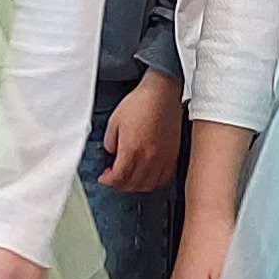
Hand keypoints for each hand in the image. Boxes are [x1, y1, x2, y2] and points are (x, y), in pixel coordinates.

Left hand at [97, 66, 183, 196]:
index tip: (104, 178)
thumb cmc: (141, 102)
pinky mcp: (173, 155)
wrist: (162, 93)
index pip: (119, 178)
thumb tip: (112, 154)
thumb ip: (109, 142)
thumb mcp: (114, 121)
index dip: (108, 181)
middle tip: (114, 177)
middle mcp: (149, 157)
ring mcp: (163, 158)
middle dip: (120, 184)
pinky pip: (164, 178)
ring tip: (130, 176)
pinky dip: (154, 181)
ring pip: (149, 185)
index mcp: (132, 149)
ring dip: (136, 185)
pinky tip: (147, 174)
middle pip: (133, 184)